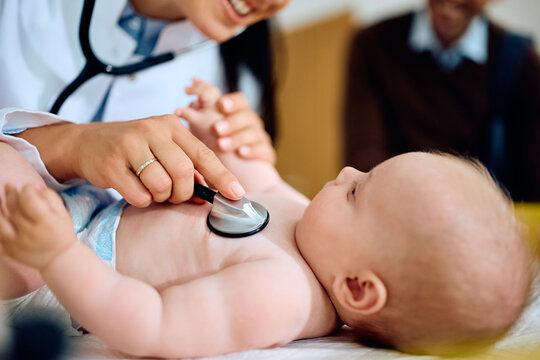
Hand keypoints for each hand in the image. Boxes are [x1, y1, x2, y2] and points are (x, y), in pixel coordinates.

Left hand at [0, 184, 75, 270]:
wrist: (58, 259)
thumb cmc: (62, 233)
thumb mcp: (63, 214)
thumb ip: (50, 197)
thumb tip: (34, 185)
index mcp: (46, 222)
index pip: (29, 199)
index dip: (27, 189)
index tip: (29, 187)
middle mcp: (30, 233)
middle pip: (13, 208)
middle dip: (10, 193)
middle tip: (10, 186)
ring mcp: (17, 244)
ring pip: (0, 222)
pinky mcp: (9, 251)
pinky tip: (0, 216)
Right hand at [19, 116, 245, 206]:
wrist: (87, 142)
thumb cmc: (134, 149)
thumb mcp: (162, 148)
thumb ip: (187, 166)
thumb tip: (212, 193)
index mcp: (171, 125)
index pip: (203, 154)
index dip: (222, 177)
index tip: (237, 194)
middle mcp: (152, 130)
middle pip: (184, 172)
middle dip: (184, 192)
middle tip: (175, 195)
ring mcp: (130, 146)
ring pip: (162, 185)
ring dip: (161, 197)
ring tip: (152, 189)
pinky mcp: (112, 164)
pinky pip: (140, 195)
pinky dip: (142, 200)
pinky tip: (134, 189)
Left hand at [178, 79, 275, 163]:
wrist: (232, 174)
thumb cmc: (213, 146)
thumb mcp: (202, 130)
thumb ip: (196, 117)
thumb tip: (178, 110)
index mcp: (236, 112)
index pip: (238, 99)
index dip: (229, 100)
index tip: (218, 105)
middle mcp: (249, 121)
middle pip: (247, 113)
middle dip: (231, 120)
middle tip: (216, 129)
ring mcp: (259, 137)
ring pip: (254, 131)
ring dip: (237, 137)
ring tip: (222, 145)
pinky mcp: (267, 154)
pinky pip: (265, 150)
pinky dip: (253, 151)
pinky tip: (241, 154)